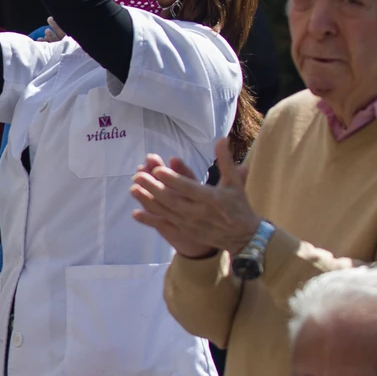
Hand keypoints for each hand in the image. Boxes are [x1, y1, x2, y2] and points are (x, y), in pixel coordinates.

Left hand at [129, 138, 260, 258]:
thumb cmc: (238, 206)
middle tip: (137, 175)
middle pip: (171, 199)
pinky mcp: (186, 233)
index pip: (187, 187)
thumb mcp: (234, 182)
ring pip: (165, 212)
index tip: (157, 170)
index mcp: (211, 198)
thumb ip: (225, 161)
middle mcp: (199, 212)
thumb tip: (221, 139)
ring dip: (147, 201)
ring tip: (133, 189)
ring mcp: (190, 224)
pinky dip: (150, 221)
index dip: (172, 179)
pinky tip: (136, 213)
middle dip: (153, 187)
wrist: (243, 236)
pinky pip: (165, 227)